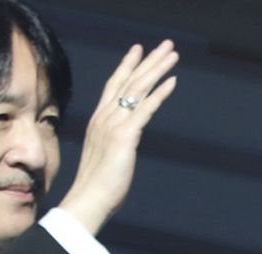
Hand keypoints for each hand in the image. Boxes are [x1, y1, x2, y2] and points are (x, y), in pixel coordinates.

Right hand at [57, 41, 179, 235]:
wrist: (88, 200)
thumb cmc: (97, 187)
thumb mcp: (105, 157)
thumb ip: (114, 144)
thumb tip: (123, 144)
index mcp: (98, 121)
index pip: (113, 86)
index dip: (126, 66)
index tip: (137, 50)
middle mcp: (104, 117)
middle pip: (128, 80)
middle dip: (148, 60)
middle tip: (166, 46)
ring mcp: (113, 125)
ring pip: (138, 89)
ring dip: (157, 69)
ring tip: (173, 55)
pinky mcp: (125, 136)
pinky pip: (145, 108)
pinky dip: (159, 94)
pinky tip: (172, 81)